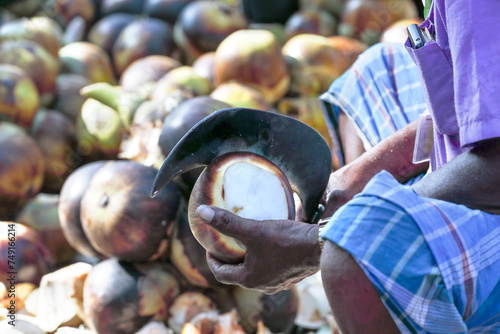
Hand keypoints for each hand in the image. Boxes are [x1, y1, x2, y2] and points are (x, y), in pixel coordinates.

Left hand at [196, 205, 320, 293]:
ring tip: (246, 241)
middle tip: (225, 243)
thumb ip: (228, 222)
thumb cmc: (286, 241)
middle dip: (230, 258)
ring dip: (248, 259)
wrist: (320, 248)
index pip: (221, 273)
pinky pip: (271, 268)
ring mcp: (279, 282)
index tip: (209, 248)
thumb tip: (201, 213)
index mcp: (249, 279)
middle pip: (238, 273)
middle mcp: (263, 285)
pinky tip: (269, 244)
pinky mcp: (291, 274)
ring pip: (256, 271)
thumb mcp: (253, 230)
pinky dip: (264, 258)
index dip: (211, 260)